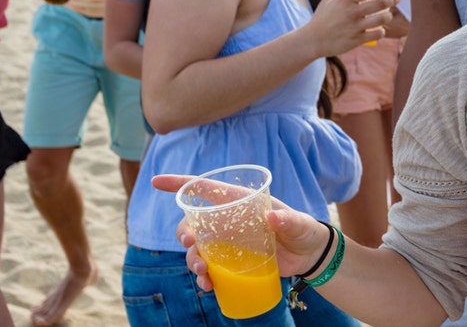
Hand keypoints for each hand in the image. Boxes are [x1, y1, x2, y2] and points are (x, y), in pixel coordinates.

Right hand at [150, 174, 330, 289]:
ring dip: (193, 260)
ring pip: (198, 249)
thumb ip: (289, 221)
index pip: (207, 189)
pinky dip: (204, 277)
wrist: (310, 256)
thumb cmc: (304, 231)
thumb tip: (272, 218)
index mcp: (242, 202)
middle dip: (184, 232)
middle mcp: (230, 221)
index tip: (157, 182)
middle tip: (188, 244)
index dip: (181, 183)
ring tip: (202, 272)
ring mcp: (229, 243)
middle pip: (195, 223)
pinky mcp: (232, 262)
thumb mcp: (300, 224)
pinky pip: (210, 269)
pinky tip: (208, 285)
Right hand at [305, 0, 399, 55]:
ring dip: (388, 16)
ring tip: (388, 15)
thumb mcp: (330, 0)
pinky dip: (381, 31)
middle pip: (380, 3)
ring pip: (382, 19)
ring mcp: (355, 27)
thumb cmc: (322, 17)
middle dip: (392, 0)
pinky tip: (379, 29)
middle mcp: (352, 12)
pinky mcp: (357, 40)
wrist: (312, 40)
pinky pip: (377, 34)